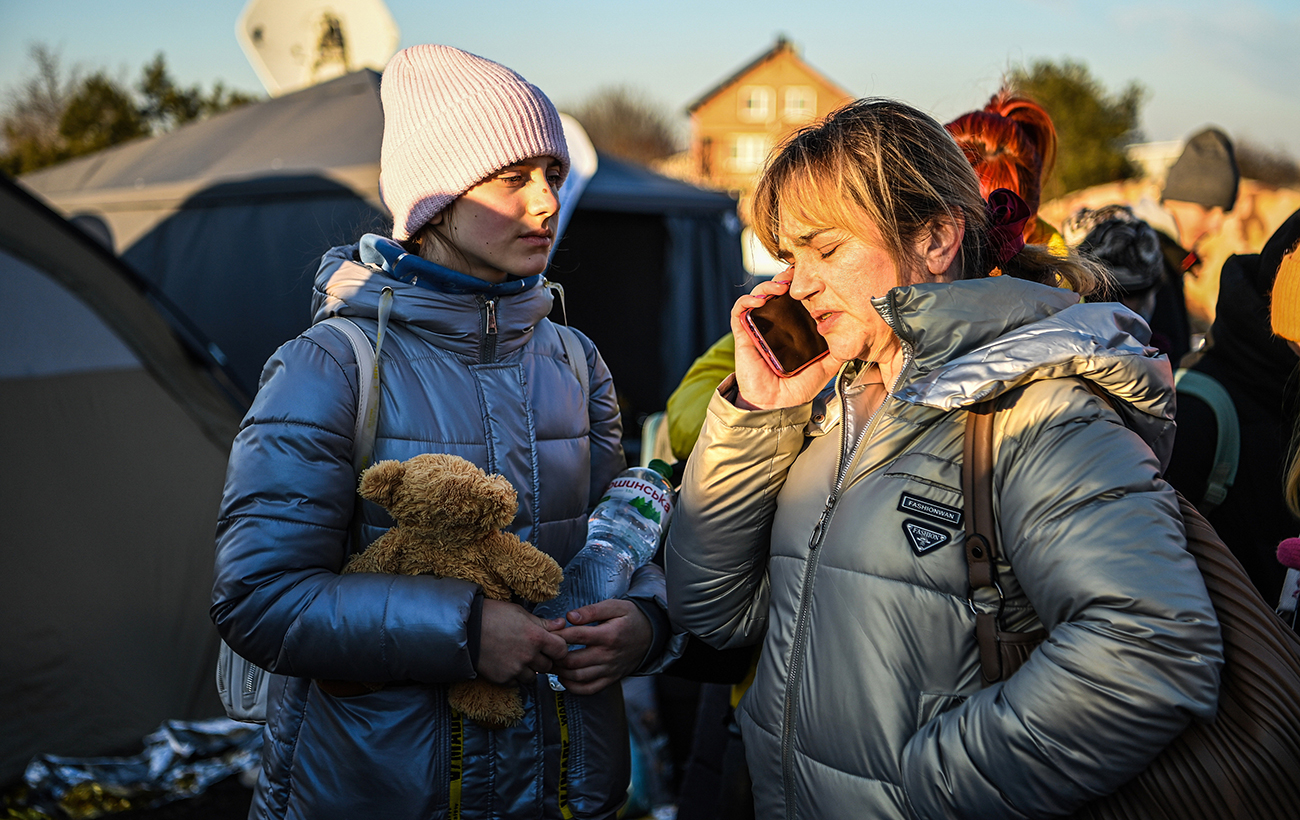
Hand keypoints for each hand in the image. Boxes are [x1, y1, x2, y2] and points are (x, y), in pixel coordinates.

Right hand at [477, 599, 568, 686]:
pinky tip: (506, 663)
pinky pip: (516, 682)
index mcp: (536, 637)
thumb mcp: (520, 613)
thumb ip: (543, 623)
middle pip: (548, 666)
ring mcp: (515, 669)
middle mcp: (528, 655)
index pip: (561, 650)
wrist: (466, 628)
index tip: (552, 647)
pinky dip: (514, 676)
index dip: (558, 649)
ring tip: (517, 657)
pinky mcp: (503, 678)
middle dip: (543, 659)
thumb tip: (561, 624)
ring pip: (533, 677)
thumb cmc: (493, 615)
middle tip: (532, 651)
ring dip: (529, 669)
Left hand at [546, 599, 651, 695]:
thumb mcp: (616, 606)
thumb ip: (592, 610)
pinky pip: (589, 689)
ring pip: (578, 677)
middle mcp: (608, 655)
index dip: (559, 633)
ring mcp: (609, 670)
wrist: (652, 636)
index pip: (577, 635)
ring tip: (551, 662)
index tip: (549, 631)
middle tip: (545, 650)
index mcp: (609, 635)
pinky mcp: (611, 679)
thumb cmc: (631, 619)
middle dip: (555, 656)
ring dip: (560, 672)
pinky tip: (564, 677)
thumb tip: (570, 616)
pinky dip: (573, 687)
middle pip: (574, 661)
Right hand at [730, 279, 842, 409]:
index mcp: (791, 329)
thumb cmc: (796, 388)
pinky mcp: (744, 334)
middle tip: (794, 274)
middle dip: (783, 279)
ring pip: (757, 296)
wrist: (776, 404)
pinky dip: (746, 301)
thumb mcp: (824, 367)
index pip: (794, 300)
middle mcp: (774, 325)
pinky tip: (758, 301)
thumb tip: (855, 338)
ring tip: (778, 286)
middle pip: (775, 292)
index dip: (799, 285)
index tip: (810, 276)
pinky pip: (739, 311)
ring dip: (766, 286)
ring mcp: (758, 328)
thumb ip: (837, 352)